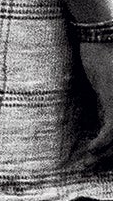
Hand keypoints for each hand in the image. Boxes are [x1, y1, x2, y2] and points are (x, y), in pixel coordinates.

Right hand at [73, 41, 112, 171]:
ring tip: (89, 163)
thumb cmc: (103, 53)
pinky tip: (92, 150)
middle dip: (109, 156)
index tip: (100, 157)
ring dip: (104, 155)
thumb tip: (100, 119)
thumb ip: (106, 101)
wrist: (102, 34)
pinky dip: (101, 143)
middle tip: (93, 166)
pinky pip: (111, 130)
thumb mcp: (105, 83)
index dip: (112, 148)